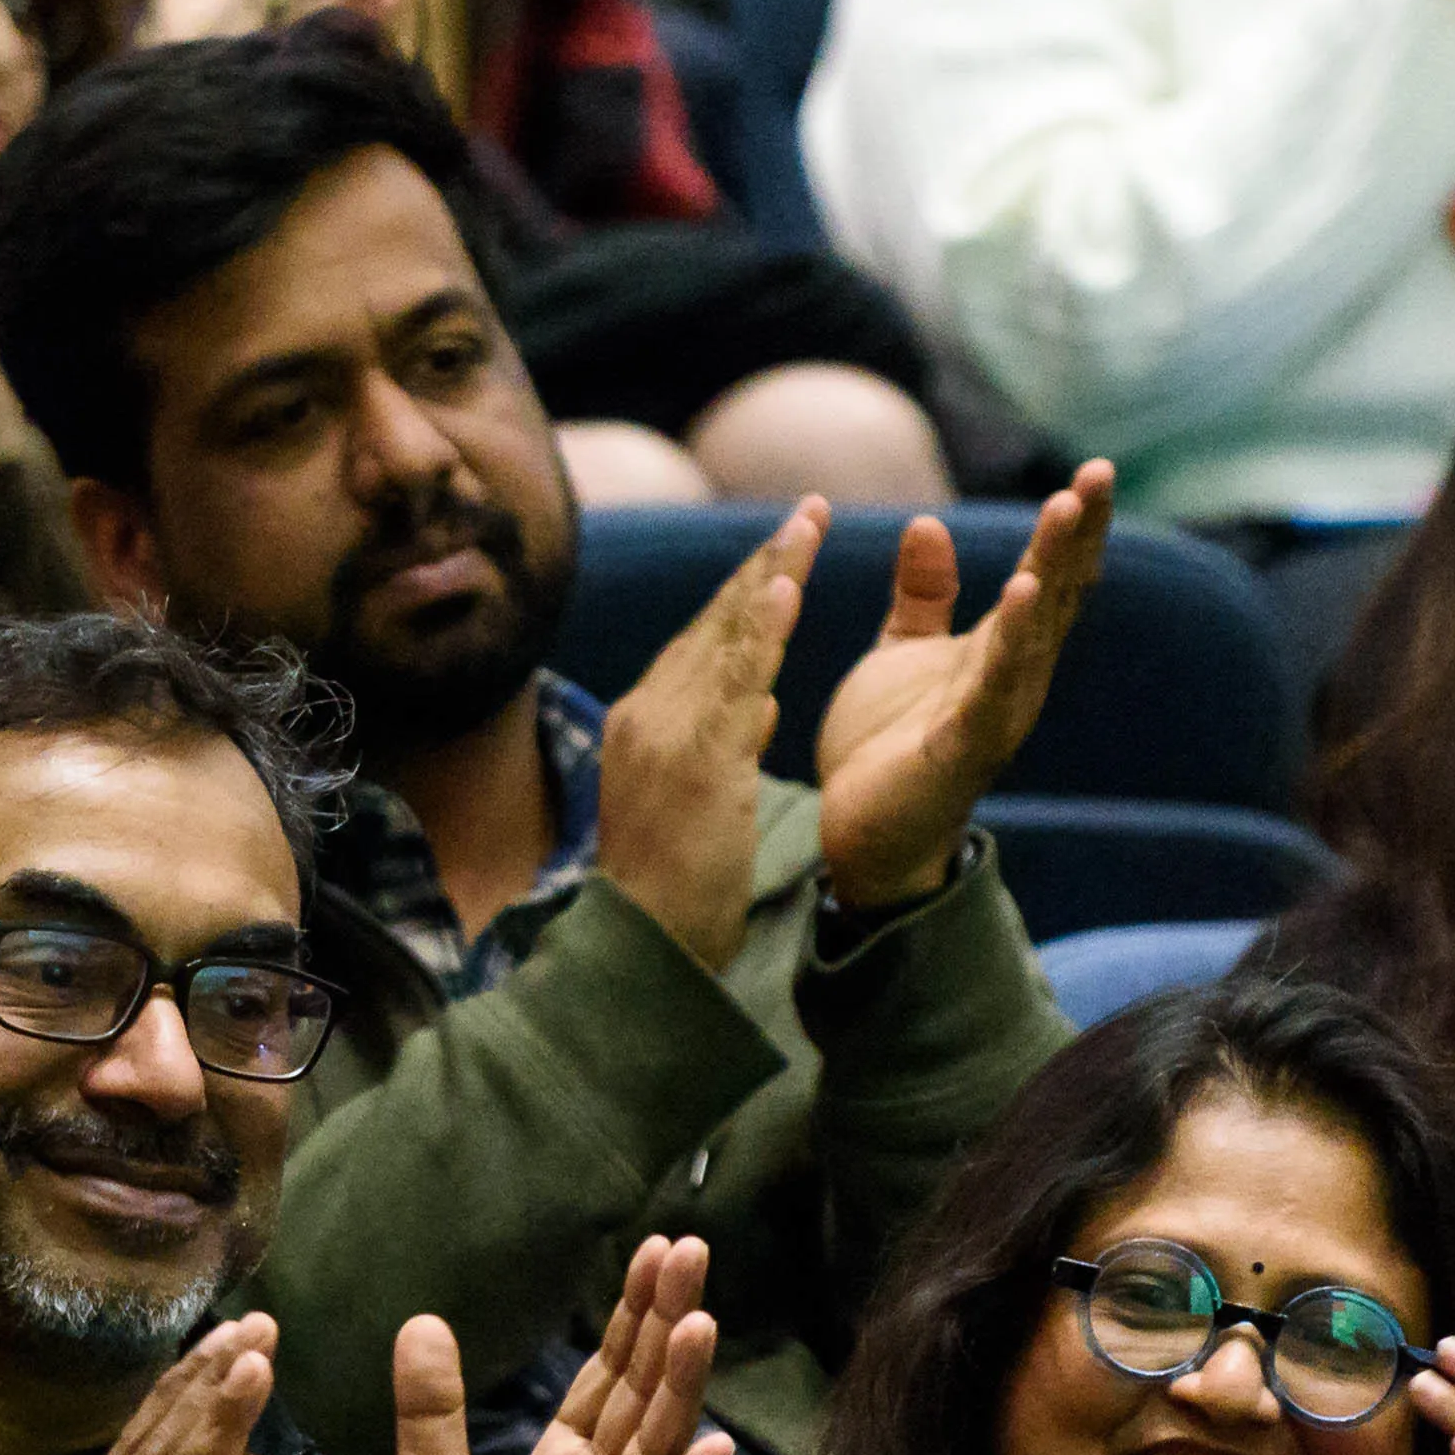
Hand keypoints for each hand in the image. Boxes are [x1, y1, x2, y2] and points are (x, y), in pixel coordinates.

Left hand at [382, 1236, 731, 1454]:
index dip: (631, 1316)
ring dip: (680, 1390)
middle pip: (641, 1397)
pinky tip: (712, 1450)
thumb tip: (421, 1321)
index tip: (656, 1249)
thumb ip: (431, 1416)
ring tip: (700, 1323)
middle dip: (666, 1325)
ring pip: (653, 1453)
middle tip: (691, 1250)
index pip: (607, 1378)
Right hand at [591, 499, 813, 969]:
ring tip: (810, 523)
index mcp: (644, 722)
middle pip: (716, 622)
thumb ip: (724, 745)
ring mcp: (670, 733)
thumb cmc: (670, 891)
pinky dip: (763, 630)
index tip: (788, 547)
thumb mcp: (697, 803)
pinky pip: (738, 682)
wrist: (641, 946)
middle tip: (812, 508)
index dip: (750, 589)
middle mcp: (649, 713)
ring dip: (773, 574)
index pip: (704, 640)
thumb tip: (764, 705)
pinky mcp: (699, 760)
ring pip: (729, 638)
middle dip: (767, 561)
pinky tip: (789, 586)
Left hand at [814, 469, 1104, 907]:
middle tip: (1097, 474)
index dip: (1071, 529)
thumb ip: (922, 594)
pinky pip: (992, 686)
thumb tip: (928, 523)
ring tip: (1065, 512)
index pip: (1046, 578)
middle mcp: (1013, 678)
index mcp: (1000, 651)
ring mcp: (994, 713)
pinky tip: (1021, 592)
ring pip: (1033, 631)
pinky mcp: (962, 746)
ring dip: (1051, 569)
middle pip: (1054, 595)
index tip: (1092, 473)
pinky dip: (1010, 641)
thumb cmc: (889, 745)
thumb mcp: (904, 652)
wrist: (863, 834)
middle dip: (1076, 535)